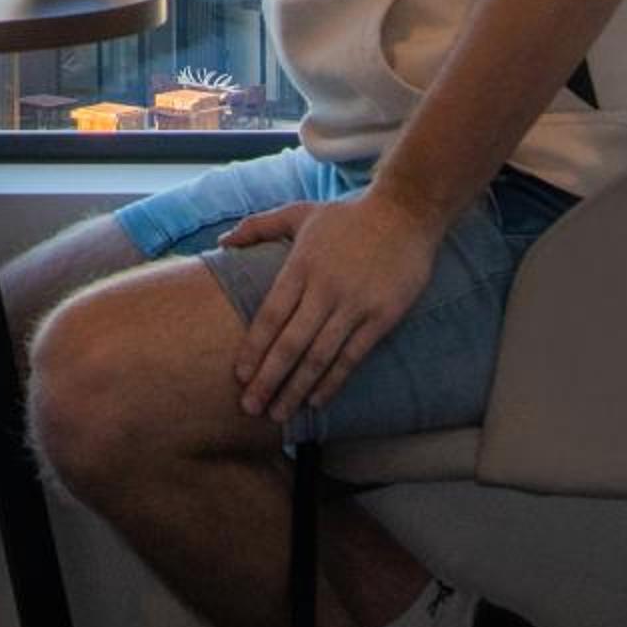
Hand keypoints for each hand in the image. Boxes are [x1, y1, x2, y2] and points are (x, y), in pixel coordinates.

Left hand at [218, 191, 441, 423]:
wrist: (405, 213)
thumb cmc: (347, 217)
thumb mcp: (300, 213)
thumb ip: (258, 227)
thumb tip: (222, 242)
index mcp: (301, 266)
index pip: (270, 316)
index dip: (254, 349)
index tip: (239, 377)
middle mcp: (325, 289)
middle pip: (290, 343)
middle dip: (268, 379)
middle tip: (250, 408)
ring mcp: (355, 304)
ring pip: (319, 356)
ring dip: (297, 388)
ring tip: (279, 413)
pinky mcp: (382, 316)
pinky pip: (352, 356)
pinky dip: (333, 381)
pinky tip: (316, 400)